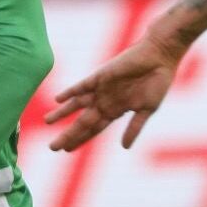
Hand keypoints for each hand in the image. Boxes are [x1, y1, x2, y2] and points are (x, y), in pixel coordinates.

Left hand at [44, 35, 182, 151]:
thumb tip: (125, 147)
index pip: (93, 129)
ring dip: (62, 113)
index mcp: (116, 110)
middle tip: (53, 147)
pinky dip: (70, 92)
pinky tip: (58, 99)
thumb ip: (134, 128)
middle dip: (68, 134)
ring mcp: (101, 88)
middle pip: (82, 121)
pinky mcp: (100, 76)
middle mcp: (105, 100)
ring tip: (47, 121)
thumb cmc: (158, 82)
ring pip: (77, 104)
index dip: (80, 139)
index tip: (67, 150)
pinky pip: (81, 85)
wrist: (160, 56)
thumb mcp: (147, 109)